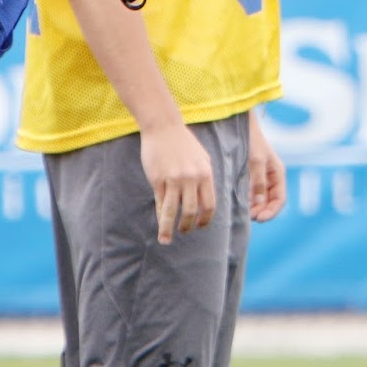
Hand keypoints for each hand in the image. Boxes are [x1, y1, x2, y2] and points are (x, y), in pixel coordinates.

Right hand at [139, 124, 217, 243]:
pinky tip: (159, 225)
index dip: (205, 219)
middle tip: (185, 232)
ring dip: (170, 228)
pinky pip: (160, 203)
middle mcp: (191, 178)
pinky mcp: (157, 179)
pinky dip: (160, 217)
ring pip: (173, 211)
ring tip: (167, 239)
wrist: (163, 127)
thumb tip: (205, 201)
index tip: (200, 226)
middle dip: (188, 226)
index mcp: (205, 174)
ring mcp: (173, 179)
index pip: (209, 204)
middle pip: (191, 211)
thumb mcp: (202, 158)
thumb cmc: (184, 143)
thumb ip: (205, 178)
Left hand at [247, 113, 286, 222]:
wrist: (239, 125)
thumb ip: (258, 182)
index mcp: (277, 174)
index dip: (272, 212)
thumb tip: (258, 204)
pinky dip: (247, 202)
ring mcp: (260, 178)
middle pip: (270, 202)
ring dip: (254, 209)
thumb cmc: (251, 140)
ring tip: (243, 214)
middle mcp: (270, 178)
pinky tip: (238, 205)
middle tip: (248, 217)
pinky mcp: (248, 177)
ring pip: (260, 200)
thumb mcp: (256, 161)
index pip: (280, 200)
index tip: (259, 219)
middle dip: (261, 212)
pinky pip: (251, 194)